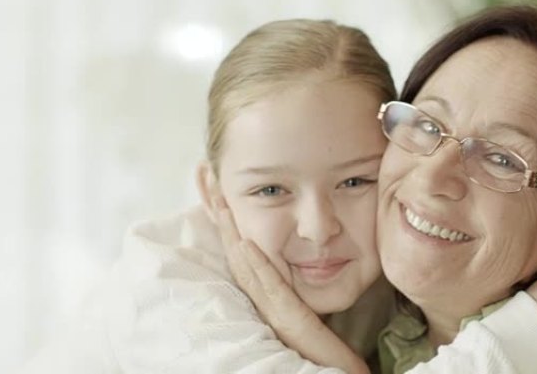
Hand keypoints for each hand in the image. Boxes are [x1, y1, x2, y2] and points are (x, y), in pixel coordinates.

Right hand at [215, 200, 369, 373]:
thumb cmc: (329, 353)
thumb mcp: (311, 314)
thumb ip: (299, 293)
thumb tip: (300, 264)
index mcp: (269, 300)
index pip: (245, 256)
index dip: (230, 224)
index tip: (220, 194)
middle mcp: (264, 306)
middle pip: (237, 255)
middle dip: (222, 219)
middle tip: (207, 183)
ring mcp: (274, 315)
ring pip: (246, 268)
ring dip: (232, 233)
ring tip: (221, 203)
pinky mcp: (292, 324)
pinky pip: (272, 290)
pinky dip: (257, 265)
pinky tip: (247, 243)